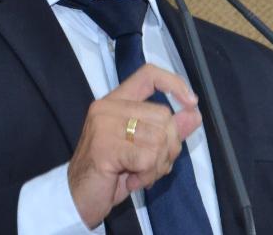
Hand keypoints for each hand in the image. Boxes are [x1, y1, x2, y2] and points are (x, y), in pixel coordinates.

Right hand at [68, 64, 200, 228]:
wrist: (77, 198)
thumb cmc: (110, 173)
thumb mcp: (144, 149)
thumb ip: (168, 130)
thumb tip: (195, 113)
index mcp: (116, 102)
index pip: (148, 75)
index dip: (175, 84)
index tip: (191, 103)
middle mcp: (108, 107)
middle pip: (163, 116)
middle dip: (169, 147)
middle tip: (151, 165)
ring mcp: (104, 125)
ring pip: (159, 139)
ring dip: (157, 166)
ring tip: (138, 175)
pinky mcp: (104, 147)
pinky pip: (147, 158)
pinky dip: (146, 175)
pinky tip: (131, 181)